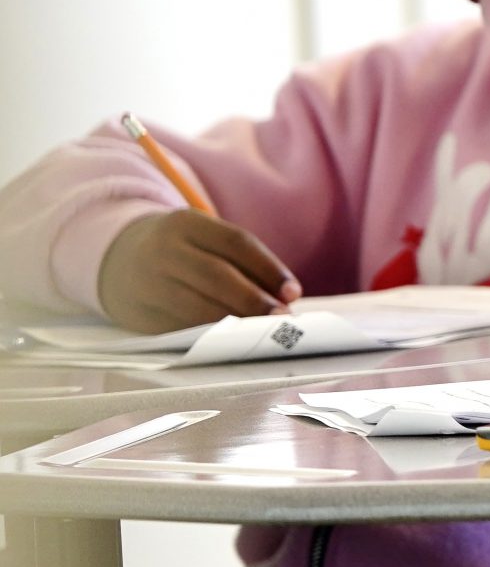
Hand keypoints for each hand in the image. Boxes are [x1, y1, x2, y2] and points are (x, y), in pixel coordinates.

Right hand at [97, 211, 301, 333]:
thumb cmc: (183, 251)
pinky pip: (177, 329)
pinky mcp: (136, 313)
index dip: (269, 269)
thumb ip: (242, 262)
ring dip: (235, 323)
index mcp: (185, 223)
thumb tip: (284, 297)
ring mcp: (144, 283)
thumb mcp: (205, 240)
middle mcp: (162, 250)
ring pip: (195, 307)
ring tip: (261, 332)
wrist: (118, 257)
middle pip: (217, 276)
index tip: (293, 293)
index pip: (236, 243)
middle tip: (282, 318)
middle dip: (254, 301)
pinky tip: (229, 342)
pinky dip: (208, 337)